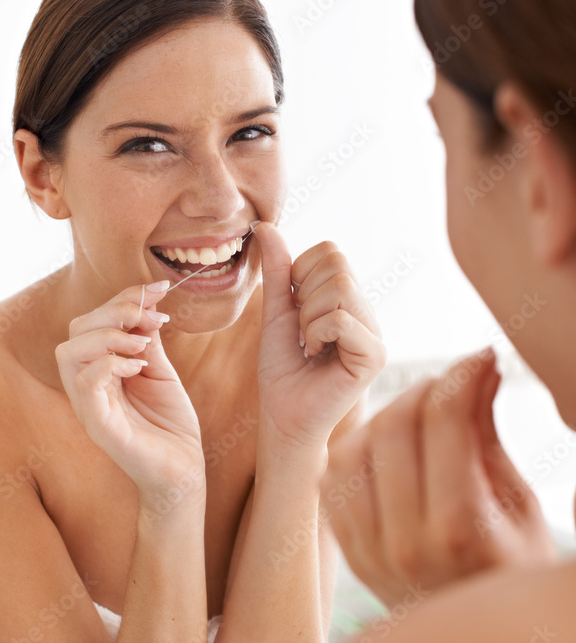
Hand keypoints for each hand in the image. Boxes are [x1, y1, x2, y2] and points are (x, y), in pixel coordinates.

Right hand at [55, 283, 204, 507]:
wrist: (183, 471)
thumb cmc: (170, 425)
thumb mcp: (161, 372)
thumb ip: (148, 341)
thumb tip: (146, 306)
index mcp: (99, 369)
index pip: (93, 320)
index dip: (123, 296)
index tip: (159, 288)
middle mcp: (87, 385)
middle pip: (77, 329)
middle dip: (115, 309)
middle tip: (151, 315)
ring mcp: (89, 405)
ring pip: (70, 351)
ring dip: (109, 335)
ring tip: (142, 344)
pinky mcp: (98, 425)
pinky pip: (85, 383)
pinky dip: (111, 363)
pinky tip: (139, 366)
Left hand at [253, 222, 385, 446]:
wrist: (282, 417)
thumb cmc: (282, 371)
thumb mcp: (276, 312)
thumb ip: (277, 271)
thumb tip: (266, 226)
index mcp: (349, 300)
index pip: (331, 252)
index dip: (300, 273)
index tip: (295, 311)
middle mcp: (367, 312)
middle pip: (337, 265)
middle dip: (304, 295)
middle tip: (303, 332)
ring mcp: (375, 333)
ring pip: (339, 288)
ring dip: (308, 317)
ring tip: (309, 345)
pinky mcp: (375, 356)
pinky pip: (341, 319)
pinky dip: (316, 333)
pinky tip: (316, 355)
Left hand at [325, 349, 557, 606]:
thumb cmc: (512, 568)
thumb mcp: (518, 503)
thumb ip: (487, 433)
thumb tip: (478, 366)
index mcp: (459, 528)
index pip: (441, 421)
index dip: (460, 376)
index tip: (480, 359)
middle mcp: (403, 542)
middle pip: (391, 428)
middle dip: (423, 389)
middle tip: (451, 383)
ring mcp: (368, 552)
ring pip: (351, 450)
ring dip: (383, 418)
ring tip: (418, 415)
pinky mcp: (350, 554)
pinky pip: (334, 482)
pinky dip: (355, 452)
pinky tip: (386, 448)